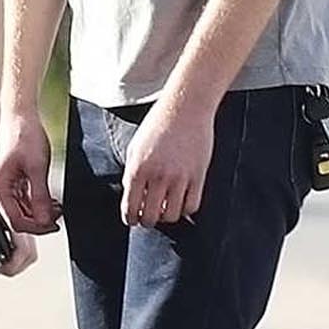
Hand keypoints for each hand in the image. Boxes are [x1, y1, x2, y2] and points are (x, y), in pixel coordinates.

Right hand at [0, 110, 59, 234]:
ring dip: (39, 212)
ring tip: (55, 208)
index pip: (15, 221)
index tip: (53, 225)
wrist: (20, 116)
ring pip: (21, 211)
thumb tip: (45, 219)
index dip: (37, 227)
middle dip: (39, 221)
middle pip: (17, 218)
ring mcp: (4, 185)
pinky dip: (36, 203)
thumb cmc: (23, 134)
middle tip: (57, 217)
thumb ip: (40, 196)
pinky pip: (23, 200)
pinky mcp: (11, 180)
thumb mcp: (37, 167)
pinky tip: (49, 200)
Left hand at [122, 87, 216, 227]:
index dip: (131, 219)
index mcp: (138, 169)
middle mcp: (158, 176)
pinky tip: (181, 202)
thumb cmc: (157, 126)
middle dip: (147, 221)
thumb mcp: (135, 148)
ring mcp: (180, 177)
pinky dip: (185, 209)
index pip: (130, 208)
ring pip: (172, 215)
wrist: (185, 108)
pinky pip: (192, 206)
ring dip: (167, 216)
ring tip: (165, 208)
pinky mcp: (198, 176)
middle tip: (149, 216)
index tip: (133, 220)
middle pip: (151, 217)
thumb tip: (132, 199)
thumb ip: (131, 174)